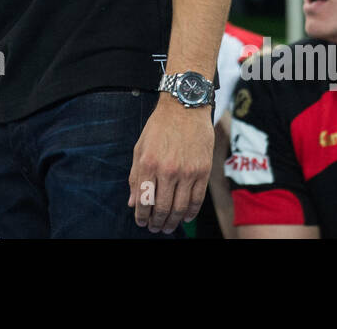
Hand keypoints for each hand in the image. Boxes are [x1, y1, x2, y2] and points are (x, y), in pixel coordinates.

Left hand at [128, 96, 214, 233]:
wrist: (185, 107)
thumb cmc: (159, 126)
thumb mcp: (140, 148)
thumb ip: (135, 176)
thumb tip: (132, 202)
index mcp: (148, 164)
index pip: (144, 200)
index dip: (141, 216)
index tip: (141, 223)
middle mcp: (168, 170)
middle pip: (162, 208)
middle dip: (156, 223)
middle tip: (154, 229)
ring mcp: (188, 172)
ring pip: (180, 208)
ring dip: (172, 222)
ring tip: (167, 227)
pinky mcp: (203, 171)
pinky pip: (197, 200)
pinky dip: (190, 213)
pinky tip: (184, 217)